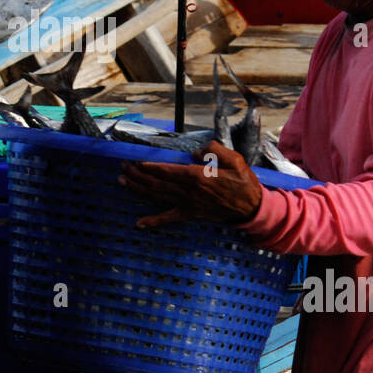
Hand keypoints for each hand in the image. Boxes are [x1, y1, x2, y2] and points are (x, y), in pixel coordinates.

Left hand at [119, 141, 264, 228]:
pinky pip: (169, 218)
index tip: (135, 160)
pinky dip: (153, 221)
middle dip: (137, 174)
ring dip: (138, 189)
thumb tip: (196, 151)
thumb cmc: (243, 182)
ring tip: (122, 181)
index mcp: (198, 177)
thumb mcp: (234, 159)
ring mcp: (188, 204)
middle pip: (157, 183)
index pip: (168, 170)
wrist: (251, 208)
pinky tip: (139, 223)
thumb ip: (214, 150)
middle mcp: (189, 192)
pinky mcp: (190, 214)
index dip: (149, 166)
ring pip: (157, 196)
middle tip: (123, 166)